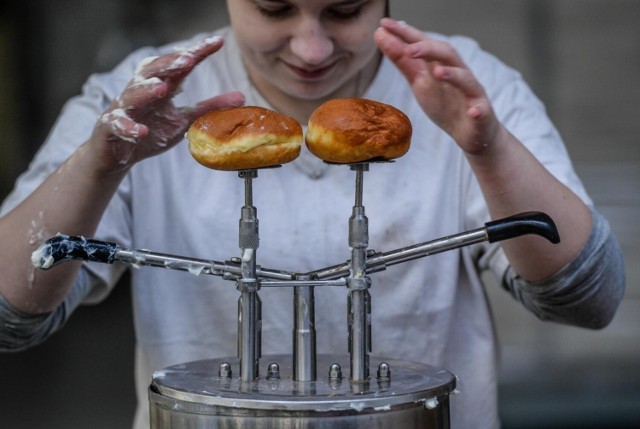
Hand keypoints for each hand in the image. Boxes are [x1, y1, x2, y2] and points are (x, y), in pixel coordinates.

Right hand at [91, 36, 244, 174]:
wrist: (117, 154)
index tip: (218, 43)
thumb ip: (209, 108)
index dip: (197, 52)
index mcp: (161, 86)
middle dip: (170, 64)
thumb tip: (241, 97)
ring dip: (147, 90)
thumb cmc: (150, 131)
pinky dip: (129, 127)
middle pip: (153, 71)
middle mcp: (141, 91)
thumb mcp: (184, 120)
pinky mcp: (111, 127)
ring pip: (133, 94)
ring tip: (162, 88)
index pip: (180, 65)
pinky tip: (141, 131)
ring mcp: (124, 108)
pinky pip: (118, 124)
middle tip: (189, 59)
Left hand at [374, 18, 502, 154]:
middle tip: (409, 48)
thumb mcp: (420, 83)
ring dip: (453, 75)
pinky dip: (478, 110)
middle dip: (429, 49)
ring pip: (466, 80)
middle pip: (448, 55)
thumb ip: (404, 62)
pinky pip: (482, 111)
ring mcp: (472, 94)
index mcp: (441, 66)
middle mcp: (459, 75)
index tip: (385, 23)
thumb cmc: (446, 105)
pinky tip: (473, 112)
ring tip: (438, 73)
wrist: (472, 133)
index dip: (406, 33)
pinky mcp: (482, 115)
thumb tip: (382, 36)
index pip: (425, 45)